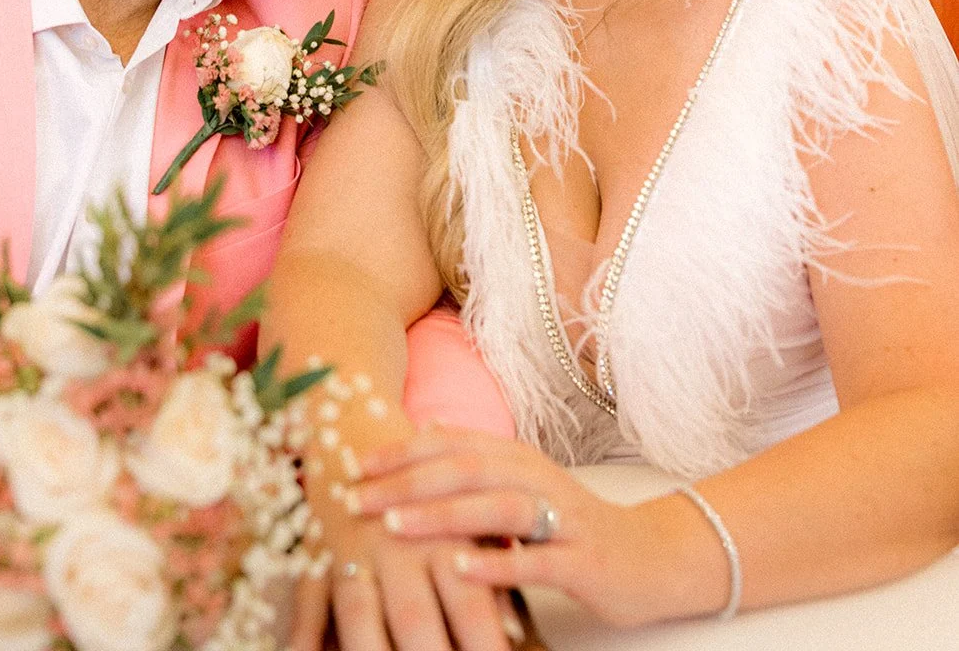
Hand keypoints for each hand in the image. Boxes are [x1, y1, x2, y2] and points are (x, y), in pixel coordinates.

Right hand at [289, 499, 520, 650]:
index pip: (471, 606)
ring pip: (358, 614)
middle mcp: (398, 549)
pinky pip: (306, 605)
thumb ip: (487, 581)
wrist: (357, 439)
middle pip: (413, 617)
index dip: (484, 644)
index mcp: (444, 542)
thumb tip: (515, 629)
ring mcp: (352, 554)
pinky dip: (303, 637)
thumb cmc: (424, 502)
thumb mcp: (459, 529)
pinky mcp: (315, 559)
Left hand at [353, 425, 653, 628]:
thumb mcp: (523, 486)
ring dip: (443, 514)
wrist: (652, 556)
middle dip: (406, 480)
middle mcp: (536, 478)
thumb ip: (476, 465)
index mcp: (516, 459)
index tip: (352, 462)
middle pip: (466, 467)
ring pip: (497, 506)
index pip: (451, 442)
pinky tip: (460, 570)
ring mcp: (562, 518)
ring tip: (396, 524)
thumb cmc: (574, 524)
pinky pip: (537, 560)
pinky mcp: (584, 560)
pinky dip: (497, 562)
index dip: (400, 449)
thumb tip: (420, 435)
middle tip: (356, 494)